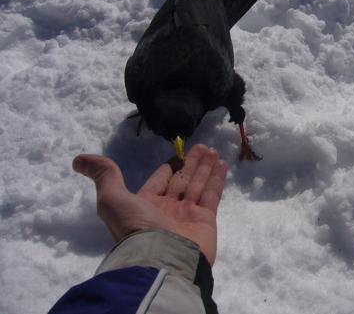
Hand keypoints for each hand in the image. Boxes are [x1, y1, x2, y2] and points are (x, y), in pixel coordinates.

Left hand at [73, 144, 227, 264]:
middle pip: (182, 180)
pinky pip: (212, 195)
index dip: (170, 166)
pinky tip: (221, 164)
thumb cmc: (136, 228)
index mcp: (145, 205)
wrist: (162, 259)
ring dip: (205, 167)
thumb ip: (104, 176)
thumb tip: (79, 159)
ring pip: (197, 184)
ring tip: (212, 150)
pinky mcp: (205, 221)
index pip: (160, 180)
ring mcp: (187, 216)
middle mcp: (167, 210)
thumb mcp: (112, 199)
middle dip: (192, 163)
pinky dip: (216, 179)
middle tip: (202, 146)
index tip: (179, 152)